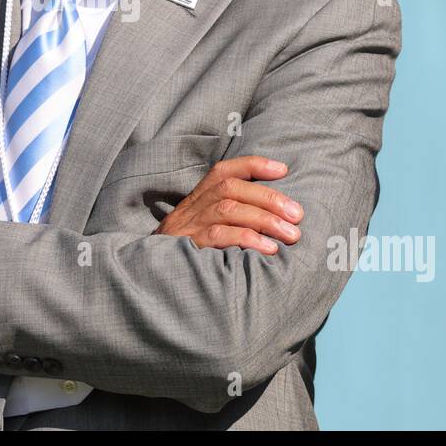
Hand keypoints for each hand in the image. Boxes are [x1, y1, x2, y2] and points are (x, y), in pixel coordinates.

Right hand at [154, 155, 301, 254]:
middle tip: (298, 215)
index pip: (223, 172)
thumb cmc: (188, 258)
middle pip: (230, 189)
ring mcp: (186, 228)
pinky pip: (217, 236)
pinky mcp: (186, 248)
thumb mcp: (203, 232)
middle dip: (269, 198)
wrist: (147, 279)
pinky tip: (268, 249)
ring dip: (264, 219)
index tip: (283, 169)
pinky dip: (246, 238)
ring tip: (291, 234)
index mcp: (196, 201)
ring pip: (227, 209)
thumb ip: (229, 221)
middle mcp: (190, 209)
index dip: (253, 166)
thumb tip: (275, 217)